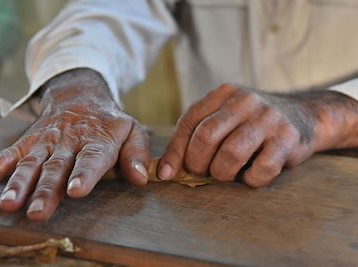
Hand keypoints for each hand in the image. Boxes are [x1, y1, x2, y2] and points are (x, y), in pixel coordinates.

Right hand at [0, 69, 149, 220]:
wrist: (80, 96)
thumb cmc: (108, 122)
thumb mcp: (131, 130)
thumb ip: (136, 153)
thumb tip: (142, 179)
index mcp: (97, 139)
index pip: (92, 157)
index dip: (84, 174)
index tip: (76, 191)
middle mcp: (69, 141)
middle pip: (57, 166)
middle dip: (46, 189)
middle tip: (38, 212)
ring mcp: (44, 142)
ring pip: (29, 163)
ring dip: (18, 184)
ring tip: (9, 204)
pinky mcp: (26, 142)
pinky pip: (5, 157)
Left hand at [157, 84, 357, 186]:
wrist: (305, 115)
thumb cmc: (253, 122)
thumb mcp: (225, 117)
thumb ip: (197, 135)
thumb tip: (166, 170)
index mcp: (223, 94)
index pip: (189, 122)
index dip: (175, 151)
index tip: (168, 174)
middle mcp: (243, 101)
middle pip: (206, 138)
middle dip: (198, 164)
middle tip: (204, 172)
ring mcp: (267, 118)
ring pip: (230, 155)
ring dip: (223, 174)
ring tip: (227, 174)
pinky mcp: (287, 138)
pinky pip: (260, 170)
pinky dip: (251, 180)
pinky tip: (252, 174)